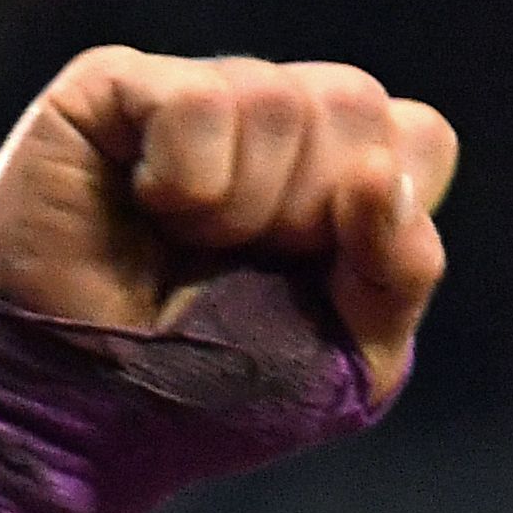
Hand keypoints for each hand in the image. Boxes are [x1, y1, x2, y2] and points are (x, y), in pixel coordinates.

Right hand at [0, 49, 459, 397]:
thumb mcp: (352, 361)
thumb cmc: (214, 396)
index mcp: (339, 178)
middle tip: (241, 267)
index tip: (325, 280)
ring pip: (279, 97)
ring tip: (185, 247)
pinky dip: (186, 181)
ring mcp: (195, 99)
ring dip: (242, 209)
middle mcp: (271, 124)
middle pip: (355, 103)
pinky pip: (198, 99)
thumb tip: (384, 176)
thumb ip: (403, 271)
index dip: (388, 214)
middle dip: (311, 214)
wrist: (92, 424)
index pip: (419, 136)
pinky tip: (145, 209)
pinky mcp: (113, 88)